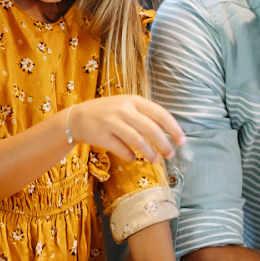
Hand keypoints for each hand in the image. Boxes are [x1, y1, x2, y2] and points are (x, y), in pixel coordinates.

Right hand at [68, 96, 184, 162]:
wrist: (78, 117)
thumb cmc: (108, 113)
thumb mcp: (127, 106)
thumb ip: (146, 116)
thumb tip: (169, 133)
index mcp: (134, 100)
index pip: (160, 114)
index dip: (173, 129)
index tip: (182, 141)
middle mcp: (124, 109)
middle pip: (151, 128)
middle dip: (164, 144)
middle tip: (171, 155)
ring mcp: (111, 121)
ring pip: (137, 140)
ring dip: (149, 152)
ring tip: (154, 160)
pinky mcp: (101, 135)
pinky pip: (121, 149)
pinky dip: (130, 156)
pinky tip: (133, 158)